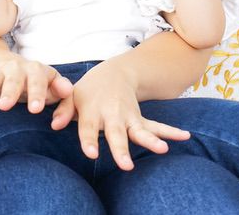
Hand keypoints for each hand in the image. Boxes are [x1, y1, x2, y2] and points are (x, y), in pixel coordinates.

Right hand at [0, 57, 73, 113]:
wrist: (26, 71)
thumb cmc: (44, 85)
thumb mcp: (56, 87)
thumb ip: (62, 91)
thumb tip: (66, 89)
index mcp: (37, 70)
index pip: (38, 80)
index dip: (36, 94)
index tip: (35, 110)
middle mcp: (17, 68)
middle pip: (13, 79)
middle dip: (9, 92)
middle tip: (5, 107)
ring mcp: (0, 73)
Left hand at [50, 60, 189, 170]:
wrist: (114, 73)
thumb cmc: (88, 91)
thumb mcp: (71, 96)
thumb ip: (63, 111)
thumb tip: (54, 125)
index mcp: (91, 111)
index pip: (88, 129)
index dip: (89, 141)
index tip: (92, 154)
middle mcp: (111, 115)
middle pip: (116, 133)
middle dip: (121, 149)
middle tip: (126, 165)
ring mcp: (128, 117)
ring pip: (140, 130)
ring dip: (151, 140)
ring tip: (162, 149)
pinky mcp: (140, 119)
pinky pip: (156, 126)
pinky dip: (170, 131)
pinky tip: (185, 136)